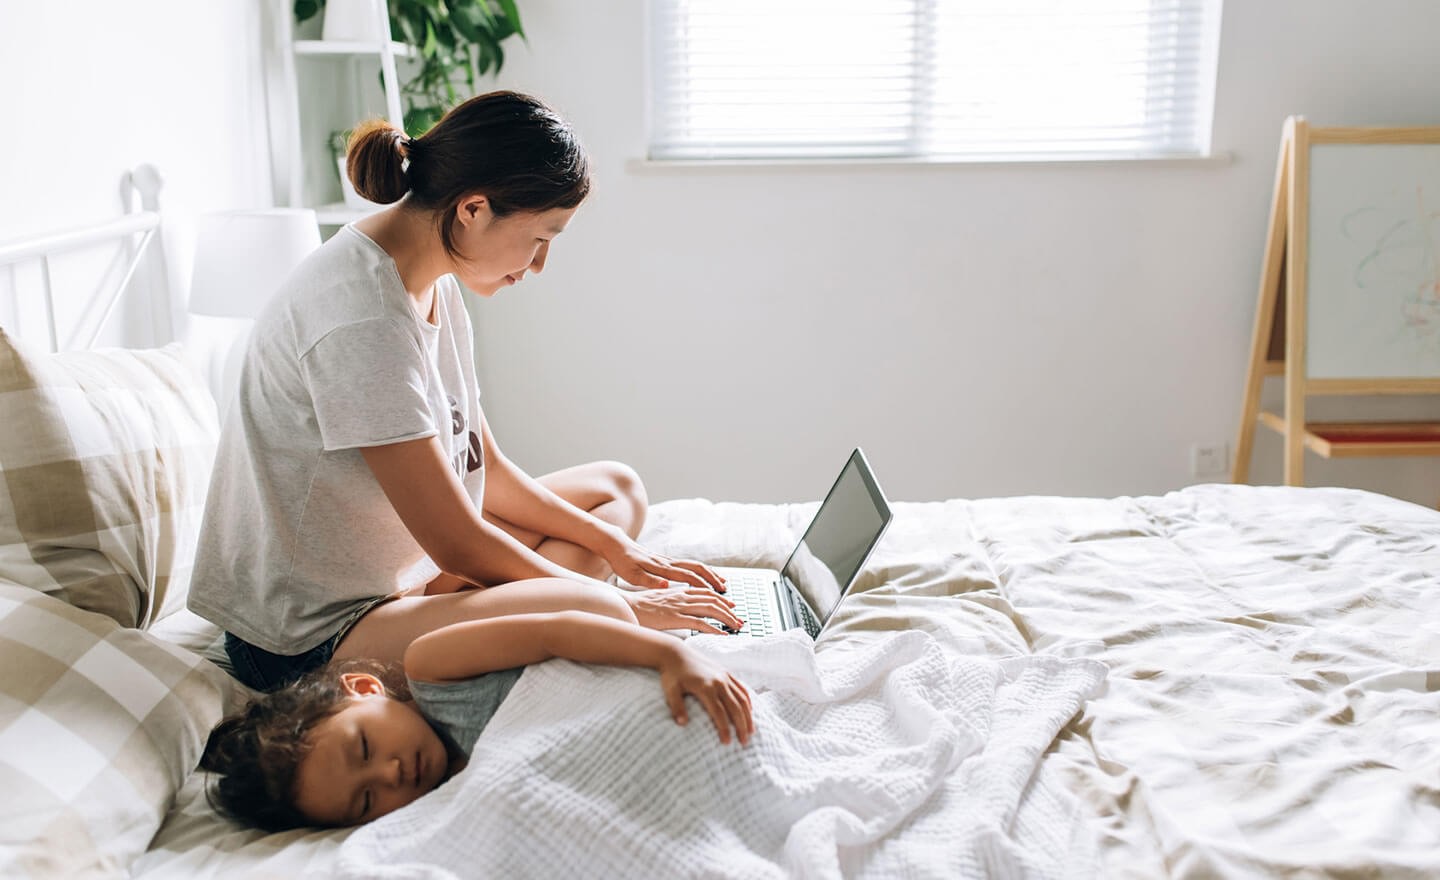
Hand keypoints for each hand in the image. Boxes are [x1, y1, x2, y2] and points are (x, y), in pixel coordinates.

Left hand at [599, 529, 726, 593]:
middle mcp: (668, 562)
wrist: (616, 545)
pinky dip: (701, 571)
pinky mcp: (665, 561)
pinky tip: (704, 577)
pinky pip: (688, 565)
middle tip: (725, 590)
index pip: (689, 576)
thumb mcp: (631, 575)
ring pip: (695, 565)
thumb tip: (667, 585)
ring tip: (721, 583)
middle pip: (697, 568)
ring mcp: (668, 560)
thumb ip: (649, 581)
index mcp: (662, 568)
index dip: (704, 585)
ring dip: (710, 573)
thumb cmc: (622, 562)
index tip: (716, 594)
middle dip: (713, 578)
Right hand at [621, 586, 743, 634]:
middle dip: (729, 610)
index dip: (720, 598)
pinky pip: (700, 623)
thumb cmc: (638, 607)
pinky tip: (722, 634)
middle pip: (712, 599)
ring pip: (710, 609)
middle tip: (739, 619)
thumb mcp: (659, 601)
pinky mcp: (675, 618)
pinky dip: (714, 628)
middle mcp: (681, 596)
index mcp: (678, 591)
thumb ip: (672, 604)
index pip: (705, 592)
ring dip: (727, 618)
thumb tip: (680, 612)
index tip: (731, 605)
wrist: (624, 607)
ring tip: (736, 626)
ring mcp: (679, 606)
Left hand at [659, 648, 753, 744]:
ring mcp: (724, 676)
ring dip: (748, 715)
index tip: (727, 742)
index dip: (724, 728)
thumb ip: (677, 707)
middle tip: (744, 742)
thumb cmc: (671, 674)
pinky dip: (747, 701)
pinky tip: (749, 712)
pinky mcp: (726, 672)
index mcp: (706, 687)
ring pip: (742, 698)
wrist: (676, 653)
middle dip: (741, 726)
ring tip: (751, 731)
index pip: (719, 712)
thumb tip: (682, 724)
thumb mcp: (670, 691)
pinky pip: (741, 688)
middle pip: (735, 707)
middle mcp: (719, 681)